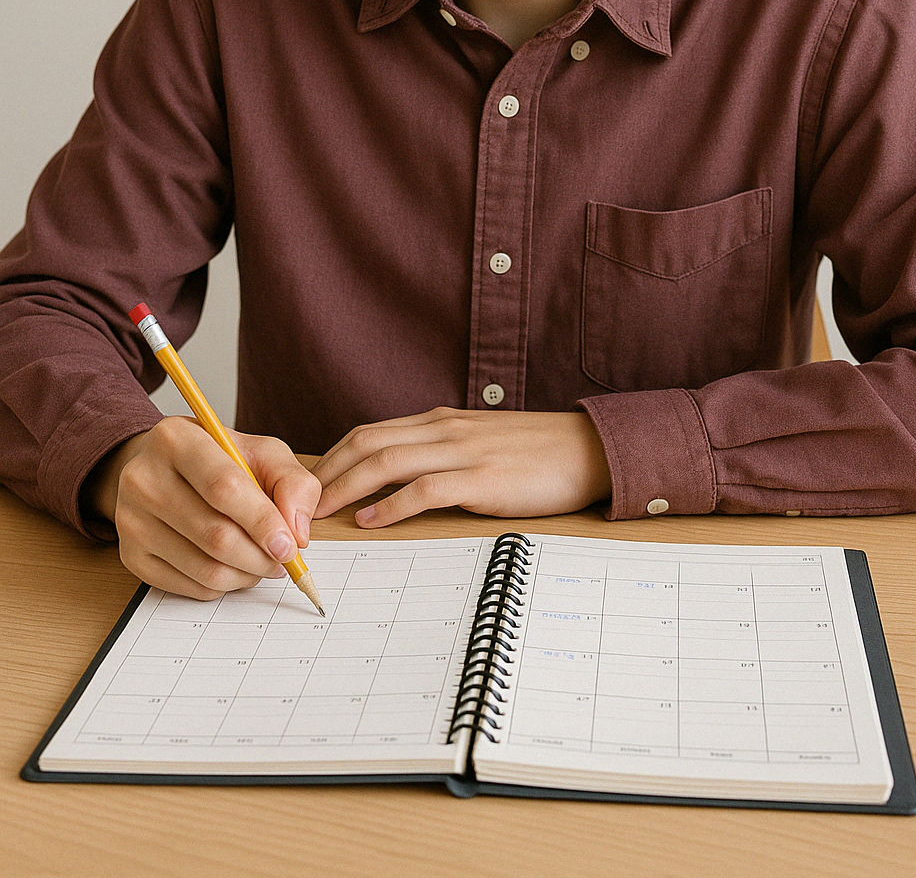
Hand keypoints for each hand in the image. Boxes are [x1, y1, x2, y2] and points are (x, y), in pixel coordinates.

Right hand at [82, 417, 321, 600]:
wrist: (165, 470)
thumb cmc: (220, 460)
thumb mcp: (262, 452)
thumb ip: (292, 482)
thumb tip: (297, 533)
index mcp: (176, 439)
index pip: (224, 487)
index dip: (263, 521)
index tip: (290, 545)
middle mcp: (143, 478)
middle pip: (215, 535)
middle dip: (260, 557)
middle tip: (283, 560)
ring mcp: (131, 519)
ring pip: (204, 568)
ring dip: (246, 575)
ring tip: (262, 562)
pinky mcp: (130, 555)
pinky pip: (188, 587)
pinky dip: (222, 586)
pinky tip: (233, 567)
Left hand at [312, 407, 612, 526]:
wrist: (588, 449)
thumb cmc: (536, 452)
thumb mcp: (479, 442)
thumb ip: (441, 453)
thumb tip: (399, 480)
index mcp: (440, 421)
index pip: (370, 432)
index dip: (334, 459)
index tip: (309, 488)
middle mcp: (443, 429)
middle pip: (366, 442)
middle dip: (328, 474)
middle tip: (299, 506)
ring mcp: (462, 451)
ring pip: (386, 461)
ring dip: (347, 489)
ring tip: (322, 515)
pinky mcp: (481, 478)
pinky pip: (424, 488)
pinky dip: (391, 504)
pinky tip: (373, 521)